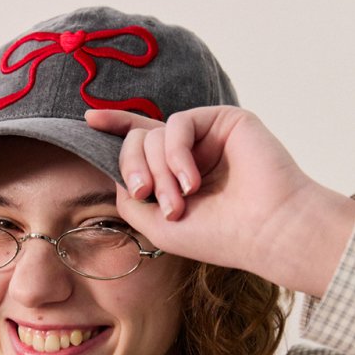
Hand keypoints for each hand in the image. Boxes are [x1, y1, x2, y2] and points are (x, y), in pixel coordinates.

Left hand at [86, 107, 354, 295]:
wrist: (265, 231)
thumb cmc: (215, 235)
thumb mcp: (155, 225)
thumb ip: (128, 197)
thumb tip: (116, 172)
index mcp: (175, 173)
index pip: (141, 143)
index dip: (115, 126)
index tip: (89, 119)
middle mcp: (189, 151)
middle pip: (139, 139)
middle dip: (134, 168)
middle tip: (148, 195)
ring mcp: (206, 135)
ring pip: (154, 134)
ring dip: (159, 172)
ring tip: (179, 201)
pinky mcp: (223, 119)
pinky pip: (178, 124)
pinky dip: (176, 155)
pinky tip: (192, 182)